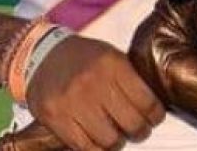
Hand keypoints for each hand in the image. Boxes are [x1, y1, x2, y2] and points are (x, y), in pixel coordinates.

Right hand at [26, 35, 164, 149]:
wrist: (41, 54)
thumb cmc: (83, 58)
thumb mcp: (111, 56)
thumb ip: (131, 79)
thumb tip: (154, 107)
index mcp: (112, 64)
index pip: (147, 102)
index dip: (155, 116)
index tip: (154, 118)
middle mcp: (93, 82)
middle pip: (132, 124)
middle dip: (140, 131)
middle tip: (138, 130)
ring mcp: (72, 102)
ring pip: (110, 140)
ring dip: (117, 142)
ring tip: (116, 135)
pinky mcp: (56, 118)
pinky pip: (85, 147)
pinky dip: (96, 148)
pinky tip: (98, 139)